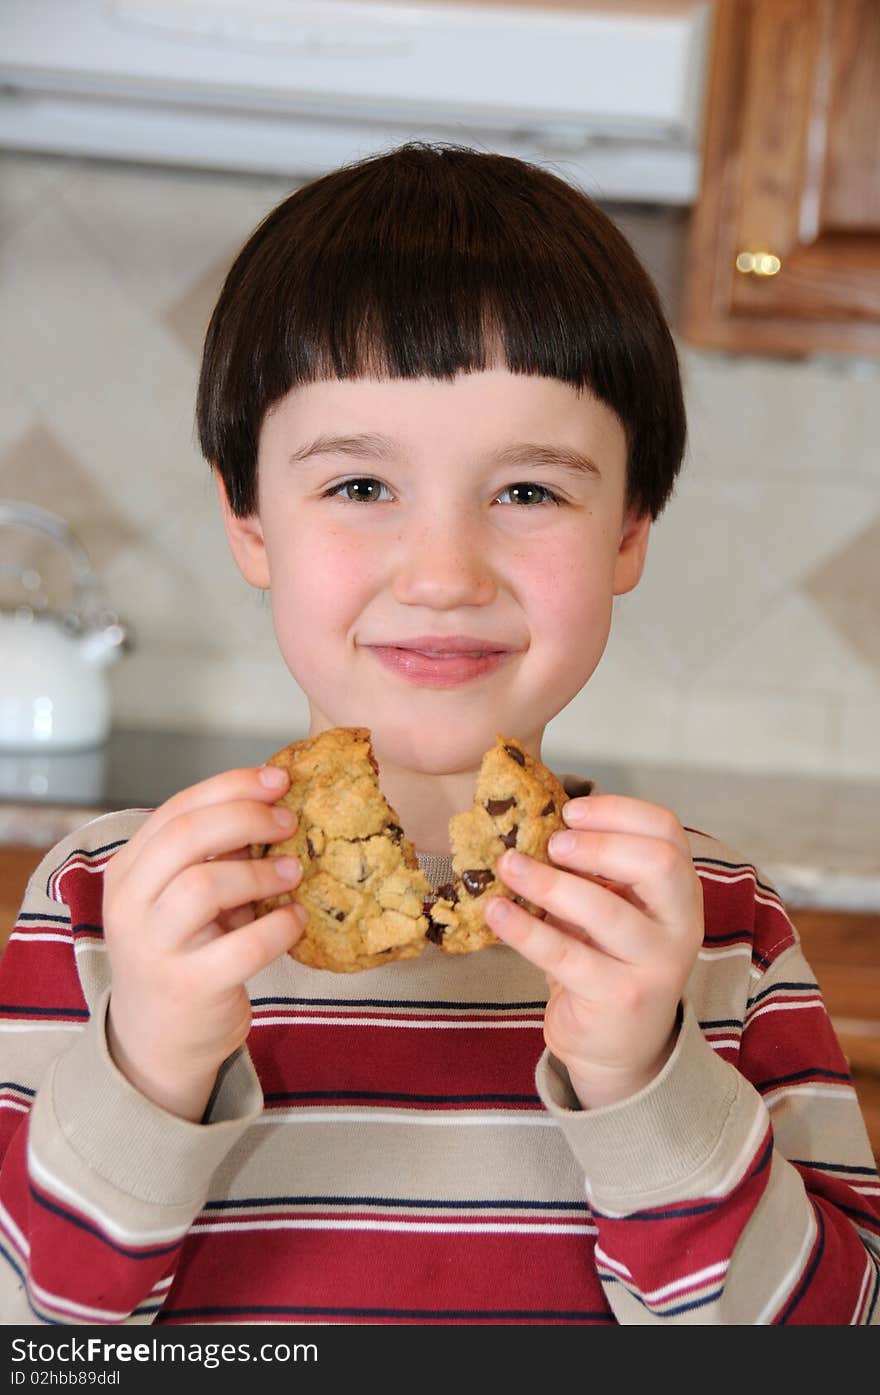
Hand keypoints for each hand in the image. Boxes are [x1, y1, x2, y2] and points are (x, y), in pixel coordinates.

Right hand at [102, 765, 305, 1121]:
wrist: (157, 1038)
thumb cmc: (182, 951)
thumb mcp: (182, 898)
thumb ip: (212, 855)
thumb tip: (273, 802)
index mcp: (128, 871)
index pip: (176, 809)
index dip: (231, 786)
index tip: (278, 779)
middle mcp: (129, 906)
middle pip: (185, 836)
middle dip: (245, 818)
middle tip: (289, 821)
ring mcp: (153, 948)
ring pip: (204, 886)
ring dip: (259, 872)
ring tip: (293, 872)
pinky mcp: (188, 987)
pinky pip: (241, 947)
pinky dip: (278, 928)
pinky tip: (295, 920)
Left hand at [483, 795, 703, 1108]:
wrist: (621, 1044)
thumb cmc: (610, 960)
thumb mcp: (617, 908)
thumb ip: (596, 870)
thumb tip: (535, 821)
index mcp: (680, 890)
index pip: (667, 831)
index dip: (617, 812)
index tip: (569, 811)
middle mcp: (680, 924)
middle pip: (657, 864)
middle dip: (598, 845)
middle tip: (551, 844)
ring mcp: (654, 965)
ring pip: (605, 911)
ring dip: (548, 882)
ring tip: (509, 866)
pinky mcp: (617, 998)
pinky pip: (564, 955)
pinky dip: (523, 928)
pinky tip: (495, 911)